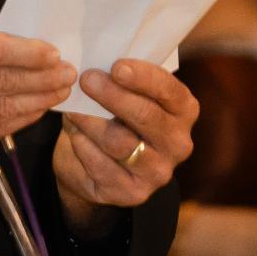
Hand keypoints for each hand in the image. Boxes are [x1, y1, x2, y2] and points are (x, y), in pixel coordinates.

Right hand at [0, 24, 76, 196]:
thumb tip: (26, 51)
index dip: (28, 53)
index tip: (52, 53)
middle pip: (2, 81)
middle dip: (42, 78)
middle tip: (67, 73)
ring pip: (3, 109)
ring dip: (38, 100)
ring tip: (59, 90)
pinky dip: (20, 119)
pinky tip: (35, 109)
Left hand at [52, 58, 197, 219]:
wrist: (98, 165)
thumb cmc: (115, 116)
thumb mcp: (126, 94)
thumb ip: (122, 79)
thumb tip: (95, 61)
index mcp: (184, 111)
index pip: (170, 91)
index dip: (143, 77)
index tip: (116, 66)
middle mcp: (178, 143)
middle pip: (145, 116)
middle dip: (112, 95)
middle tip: (86, 79)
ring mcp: (158, 172)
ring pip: (118, 142)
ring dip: (90, 121)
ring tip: (72, 108)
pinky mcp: (133, 193)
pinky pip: (101, 166)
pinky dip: (82, 145)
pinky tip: (74, 133)